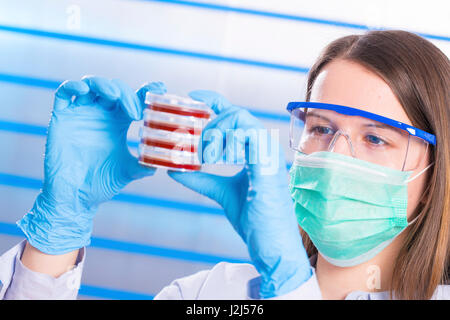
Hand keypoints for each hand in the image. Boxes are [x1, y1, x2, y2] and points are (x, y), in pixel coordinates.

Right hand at [17, 76, 165, 254]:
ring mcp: (81, 113)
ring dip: (105, 84)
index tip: (160, 88)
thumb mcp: (129, 171)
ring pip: (92, 84)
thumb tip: (164, 159)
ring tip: (115, 96)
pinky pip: (64, 93)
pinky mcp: (62, 117)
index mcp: (118, 122)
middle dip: (128, 95)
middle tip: (137, 112)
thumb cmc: (101, 183)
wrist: (75, 197)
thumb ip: (145, 164)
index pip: (134, 98)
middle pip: (116, 88)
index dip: (147, 90)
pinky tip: (84, 90)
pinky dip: (74, 86)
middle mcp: (101, 114)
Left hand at [167, 90, 311, 297]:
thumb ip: (200, 178)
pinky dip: (232, 143)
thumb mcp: (221, 193)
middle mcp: (264, 148)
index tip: (194, 97)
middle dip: (211, 124)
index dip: (215, 101)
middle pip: (237, 114)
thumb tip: (174, 168)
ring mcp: (269, 155)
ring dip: (218, 134)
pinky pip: (251, 137)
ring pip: (243, 121)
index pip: (235, 116)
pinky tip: (223, 160)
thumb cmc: (254, 219)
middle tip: (196, 145)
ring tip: (208, 157)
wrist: (271, 245)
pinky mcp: (269, 166)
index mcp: (255, 151)